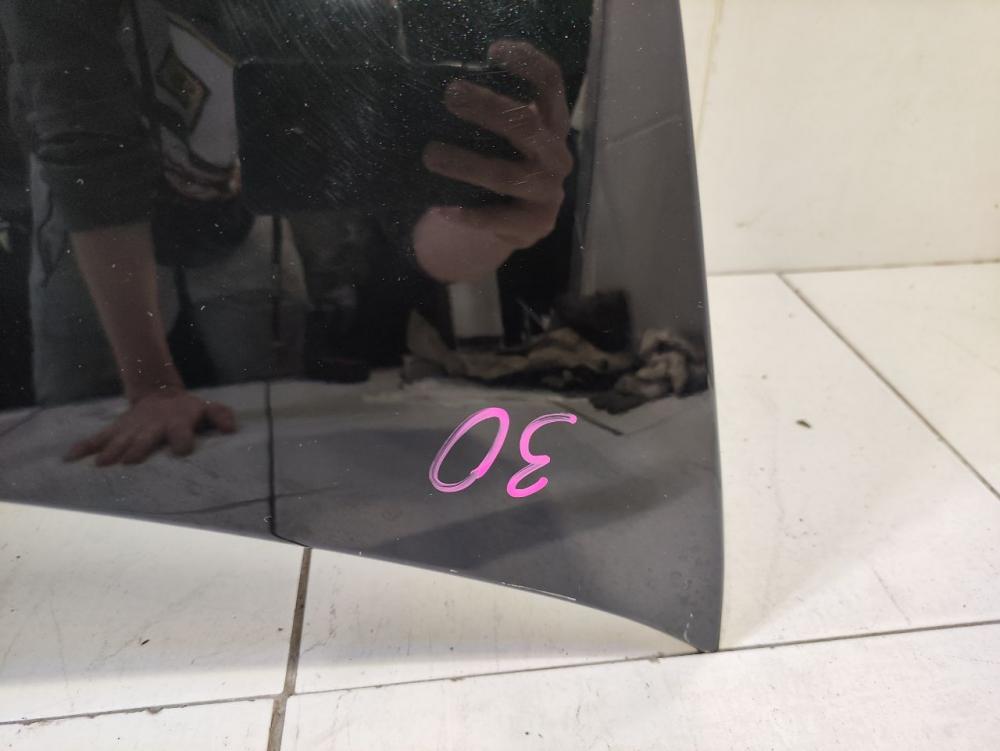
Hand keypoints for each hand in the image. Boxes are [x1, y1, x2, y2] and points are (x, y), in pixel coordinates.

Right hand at [66, 388, 236, 465]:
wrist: (160, 394)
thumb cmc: (188, 410)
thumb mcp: (208, 409)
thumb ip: (220, 416)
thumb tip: (231, 428)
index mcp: (177, 422)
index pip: (181, 433)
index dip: (183, 440)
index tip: (182, 450)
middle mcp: (152, 426)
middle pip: (145, 438)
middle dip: (139, 448)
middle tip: (130, 460)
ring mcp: (131, 428)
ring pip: (120, 439)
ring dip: (111, 450)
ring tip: (101, 463)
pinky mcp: (116, 430)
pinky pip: (97, 438)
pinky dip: (83, 446)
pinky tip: (69, 458)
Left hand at [415, 40, 573, 282]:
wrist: (517, 225)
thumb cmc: (506, 167)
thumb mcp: (507, 139)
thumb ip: (492, 116)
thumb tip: (444, 88)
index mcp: (553, 125)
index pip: (550, 84)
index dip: (527, 63)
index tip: (493, 50)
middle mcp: (556, 156)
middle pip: (527, 125)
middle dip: (487, 108)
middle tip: (450, 95)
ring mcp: (549, 192)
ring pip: (506, 175)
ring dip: (465, 164)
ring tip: (430, 155)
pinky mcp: (535, 225)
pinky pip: (497, 218)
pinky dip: (468, 214)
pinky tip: (442, 209)